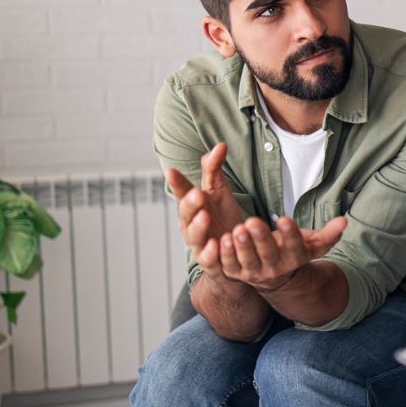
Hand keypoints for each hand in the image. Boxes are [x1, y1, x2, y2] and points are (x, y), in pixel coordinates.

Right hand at [166, 143, 245, 274]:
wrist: (233, 248)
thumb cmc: (221, 216)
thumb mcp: (218, 190)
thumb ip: (214, 168)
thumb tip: (221, 145)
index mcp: (191, 205)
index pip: (181, 191)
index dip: (176, 182)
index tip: (171, 171)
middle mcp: (190, 224)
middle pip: (186, 213)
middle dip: (190, 204)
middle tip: (196, 194)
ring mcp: (199, 243)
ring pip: (194, 236)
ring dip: (198, 227)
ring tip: (205, 217)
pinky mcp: (210, 261)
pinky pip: (209, 258)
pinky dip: (211, 253)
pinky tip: (216, 245)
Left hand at [207, 214, 347, 290]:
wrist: (276, 277)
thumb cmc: (293, 251)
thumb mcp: (312, 244)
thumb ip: (329, 234)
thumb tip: (344, 220)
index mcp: (294, 258)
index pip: (295, 247)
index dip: (291, 235)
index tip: (286, 219)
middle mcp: (275, 268)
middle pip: (269, 254)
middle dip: (261, 238)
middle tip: (253, 221)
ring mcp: (254, 273)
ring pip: (247, 261)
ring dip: (241, 246)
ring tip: (237, 229)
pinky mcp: (236, 273)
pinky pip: (229, 266)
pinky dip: (225, 255)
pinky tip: (222, 239)